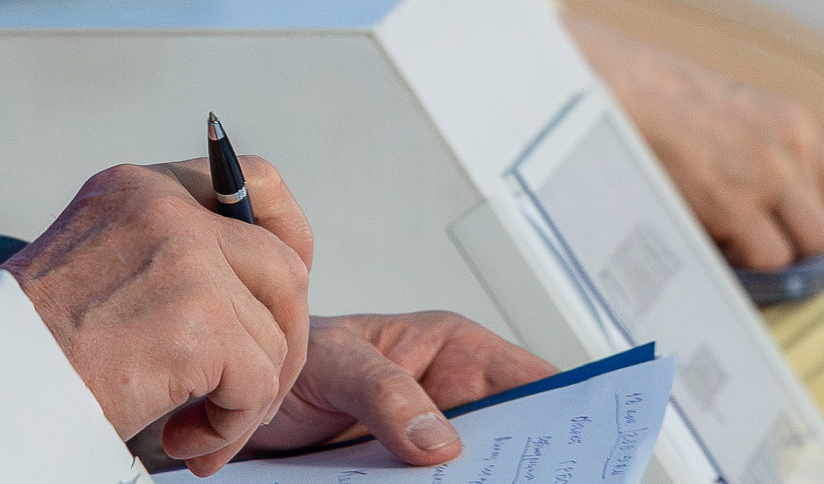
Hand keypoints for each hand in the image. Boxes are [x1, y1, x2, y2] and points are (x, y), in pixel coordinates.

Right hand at [5, 158, 312, 475]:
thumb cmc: (33, 344)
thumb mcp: (97, 265)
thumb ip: (165, 255)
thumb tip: (252, 291)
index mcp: (136, 188)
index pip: (249, 182)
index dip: (285, 241)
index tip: (276, 303)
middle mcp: (163, 207)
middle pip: (285, 263)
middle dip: (284, 339)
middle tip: (251, 392)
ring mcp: (186, 258)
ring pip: (274, 336)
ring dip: (249, 399)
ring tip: (197, 431)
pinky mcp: (201, 320)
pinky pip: (258, 384)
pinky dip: (229, 426)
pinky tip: (183, 440)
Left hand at [248, 312, 553, 464]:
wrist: (236, 402)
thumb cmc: (287, 357)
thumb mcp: (329, 361)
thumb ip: (382, 390)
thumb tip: (440, 440)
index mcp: (455, 353)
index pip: (535, 381)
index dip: (571, 412)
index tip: (587, 448)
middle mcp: (456, 401)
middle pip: (519, 442)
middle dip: (533, 466)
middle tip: (537, 483)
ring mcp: (434, 448)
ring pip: (483, 476)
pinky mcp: (408, 482)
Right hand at [569, 16, 823, 268]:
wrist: (615, 88)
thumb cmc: (668, 97)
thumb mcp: (750, 106)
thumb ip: (809, 142)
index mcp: (796, 122)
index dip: (807, 203)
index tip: (777, 205)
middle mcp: (789, 149)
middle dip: (794, 235)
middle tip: (750, 224)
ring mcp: (764, 178)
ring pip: (801, 249)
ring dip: (766, 248)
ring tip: (726, 230)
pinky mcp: (732, 204)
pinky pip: (762, 257)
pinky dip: (737, 255)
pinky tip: (708, 230)